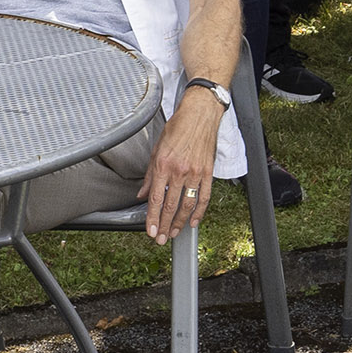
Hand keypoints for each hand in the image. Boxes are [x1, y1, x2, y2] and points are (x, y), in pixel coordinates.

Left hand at [142, 102, 223, 241]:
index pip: (156, 198)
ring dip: (180, 222)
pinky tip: (193, 221)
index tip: (151, 231)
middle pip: (170, 206)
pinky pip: (204, 197)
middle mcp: (179, 170)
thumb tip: (143, 194)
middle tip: (161, 238)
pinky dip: (199, 212)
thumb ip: (149, 175)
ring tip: (174, 233)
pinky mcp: (208, 172)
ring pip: (187, 205)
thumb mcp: (156, 148)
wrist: (200, 114)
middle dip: (164, 225)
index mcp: (163, 164)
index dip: (152, 218)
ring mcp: (195, 172)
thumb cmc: (178, 128)